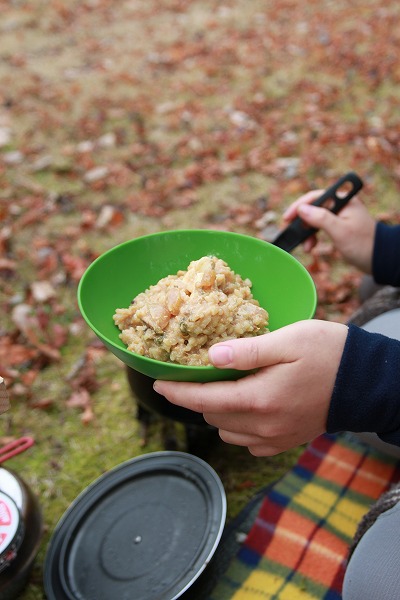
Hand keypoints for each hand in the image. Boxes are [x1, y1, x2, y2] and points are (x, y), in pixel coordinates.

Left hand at [154, 320, 347, 455]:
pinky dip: (238, 427)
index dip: (177, 393)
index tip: (157, 384)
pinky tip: (245, 407)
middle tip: (192, 377)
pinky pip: (249, 442)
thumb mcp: (288, 340)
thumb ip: (247, 351)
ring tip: (220, 388)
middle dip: (196, 399)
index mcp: (260, 398)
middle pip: (213, 417)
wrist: (365, 381)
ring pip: (228, 432)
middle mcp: (264, 425)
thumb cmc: (329, 353)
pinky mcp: (287, 441)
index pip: (204, 401)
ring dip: (217, 412)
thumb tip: (212, 357)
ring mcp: (276, 437)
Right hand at [282, 193, 375, 272]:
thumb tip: (301, 209)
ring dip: (306, 231)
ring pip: (314, 219)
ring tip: (305, 245)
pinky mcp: (337, 227)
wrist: (379, 259)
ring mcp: (339, 216)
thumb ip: (321, 218)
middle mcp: (340, 205)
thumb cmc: (363, 244)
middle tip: (290, 231)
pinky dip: (313, 237)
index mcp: (343, 201)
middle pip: (313, 207)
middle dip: (301, 221)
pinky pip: (319, 228)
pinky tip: (311, 246)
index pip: (316, 197)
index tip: (287, 217)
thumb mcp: (340, 231)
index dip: (299, 206)